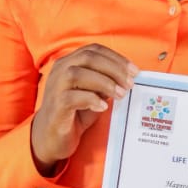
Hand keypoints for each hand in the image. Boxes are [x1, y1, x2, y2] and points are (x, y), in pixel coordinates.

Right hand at [30, 45, 136, 173]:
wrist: (52, 137)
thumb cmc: (75, 113)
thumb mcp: (94, 93)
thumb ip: (105, 82)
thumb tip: (126, 77)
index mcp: (69, 62)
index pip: (93, 50)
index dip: (116, 57)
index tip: (134, 70)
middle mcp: (59, 70)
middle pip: (88, 58)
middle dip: (114, 68)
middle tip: (129, 83)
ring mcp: (55, 87)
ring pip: (78, 74)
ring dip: (105, 83)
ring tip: (120, 95)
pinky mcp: (56, 105)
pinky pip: (73, 97)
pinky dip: (91, 99)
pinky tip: (103, 107)